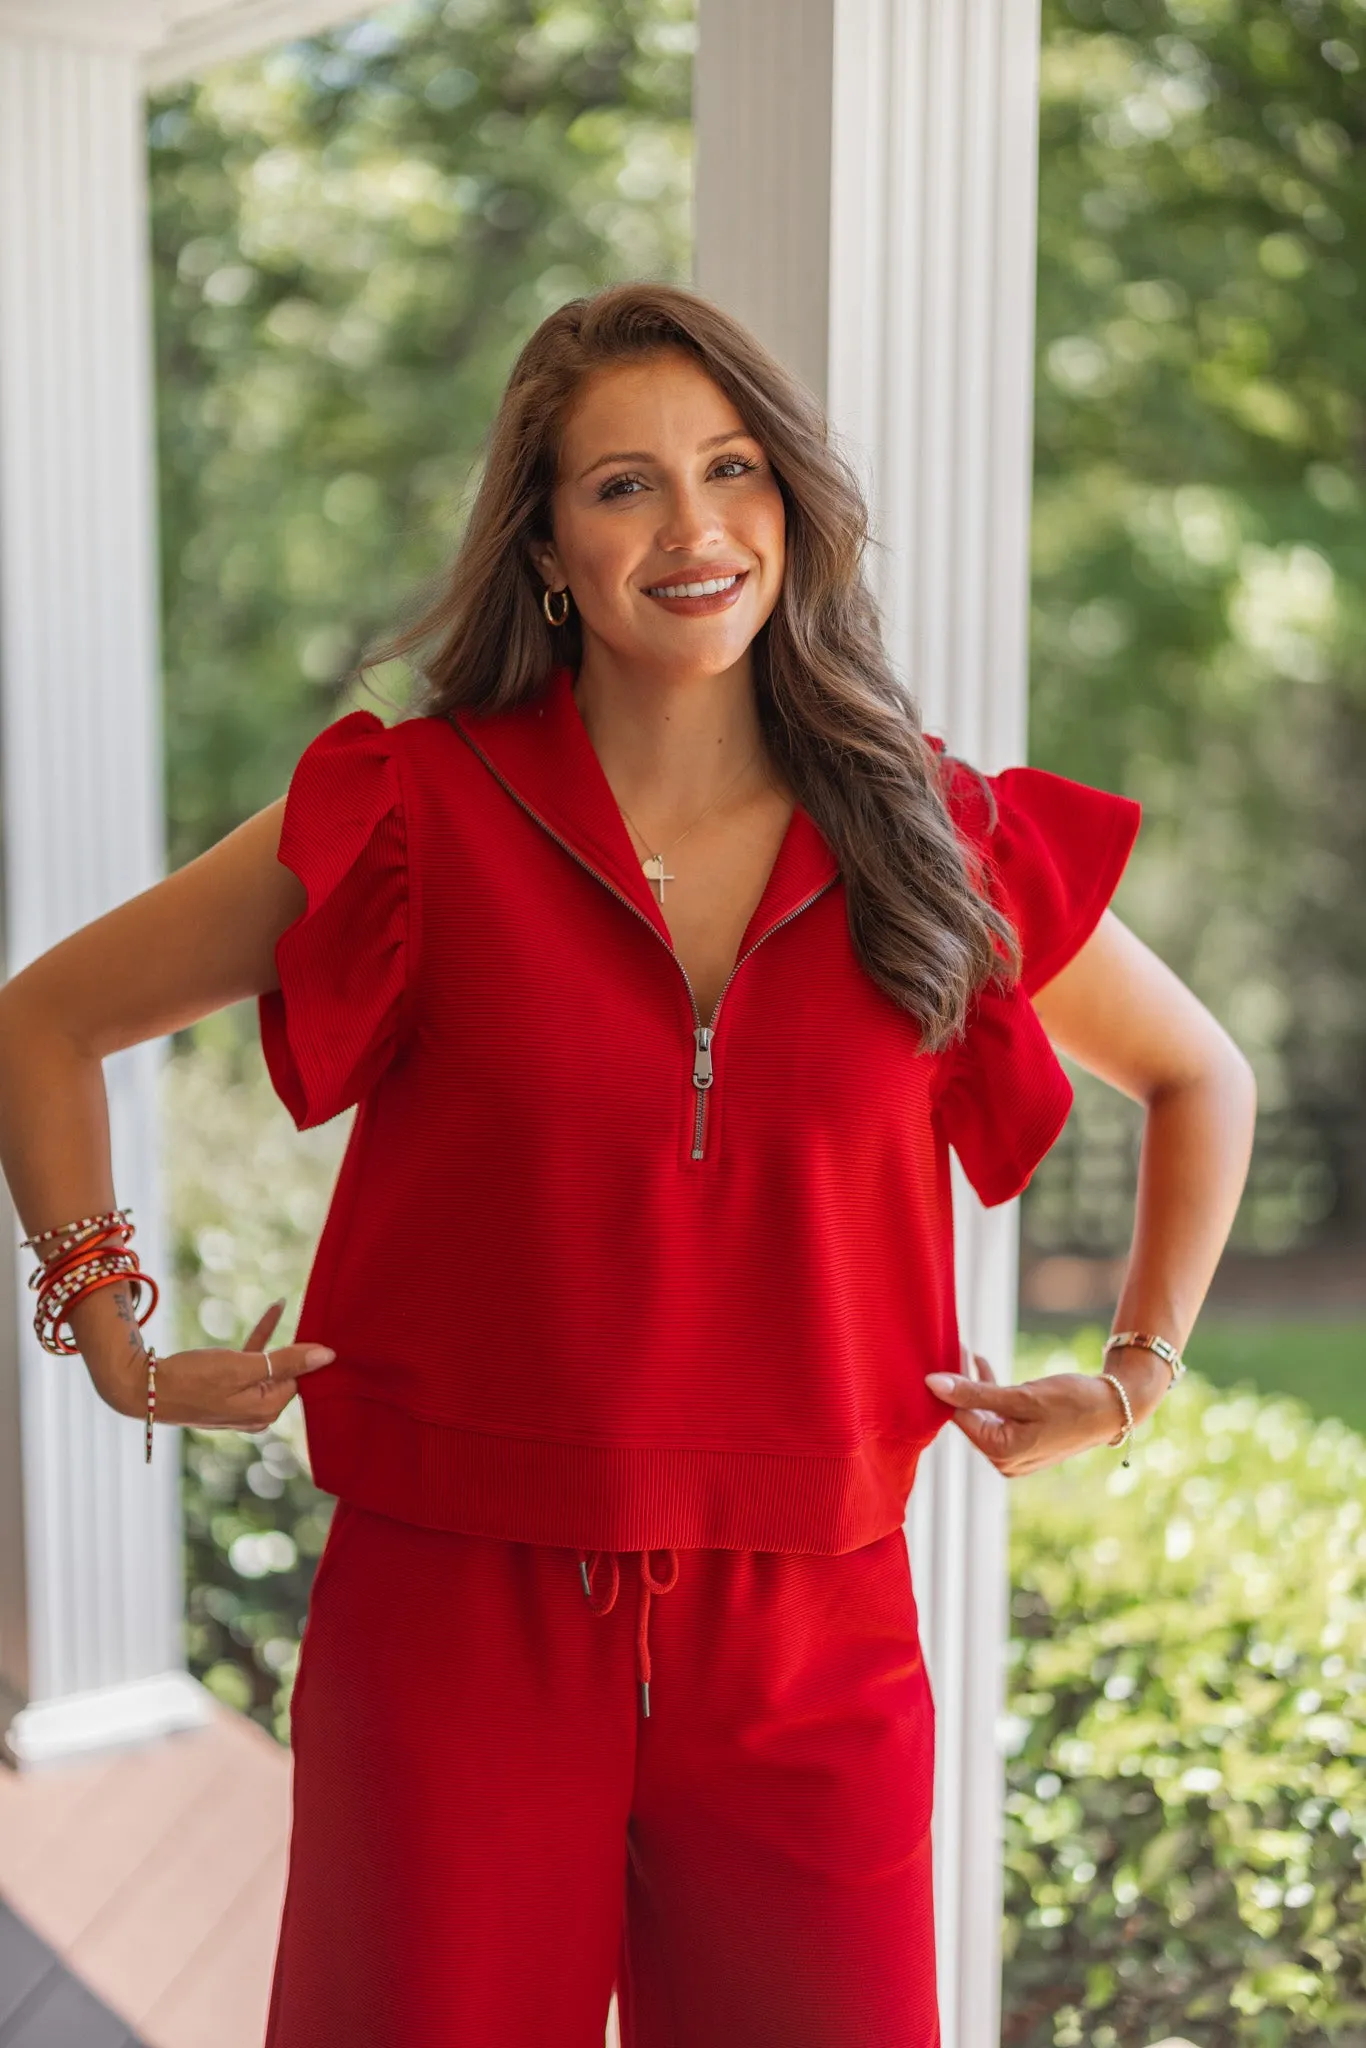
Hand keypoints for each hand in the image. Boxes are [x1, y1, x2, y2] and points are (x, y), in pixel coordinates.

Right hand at [94, 1297, 333, 1435]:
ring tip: (290, 1307)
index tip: (322, 1327)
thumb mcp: (243, 1366)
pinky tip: (275, 1308)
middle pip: (287, 1374)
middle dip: (297, 1347)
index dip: (307, 1355)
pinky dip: (260, 1339)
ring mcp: (241, 1404)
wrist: (144, 1389)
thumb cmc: (193, 1378)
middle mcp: (257, 1413)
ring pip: (269, 1366)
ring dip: (277, 1338)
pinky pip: (251, 1363)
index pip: (300, 1379)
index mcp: (266, 1411)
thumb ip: (286, 1361)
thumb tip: (329, 1356)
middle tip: (318, 1315)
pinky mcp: (226, 1392)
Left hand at [925, 1343, 1129, 1477]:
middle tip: (950, 1348)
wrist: (1115, 1408)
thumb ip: (974, 1393)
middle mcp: (1005, 1461)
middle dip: (960, 1384)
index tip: (939, 1356)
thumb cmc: (1072, 1401)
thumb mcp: (1021, 1396)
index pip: (960, 1418)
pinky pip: (999, 1415)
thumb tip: (930, 1384)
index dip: (949, 1387)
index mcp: (1001, 1455)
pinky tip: (982, 1364)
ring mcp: (1015, 1454)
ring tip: (964, 1351)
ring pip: (983, 1414)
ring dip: (974, 1384)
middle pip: (970, 1417)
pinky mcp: (1024, 1441)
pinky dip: (991, 1392)